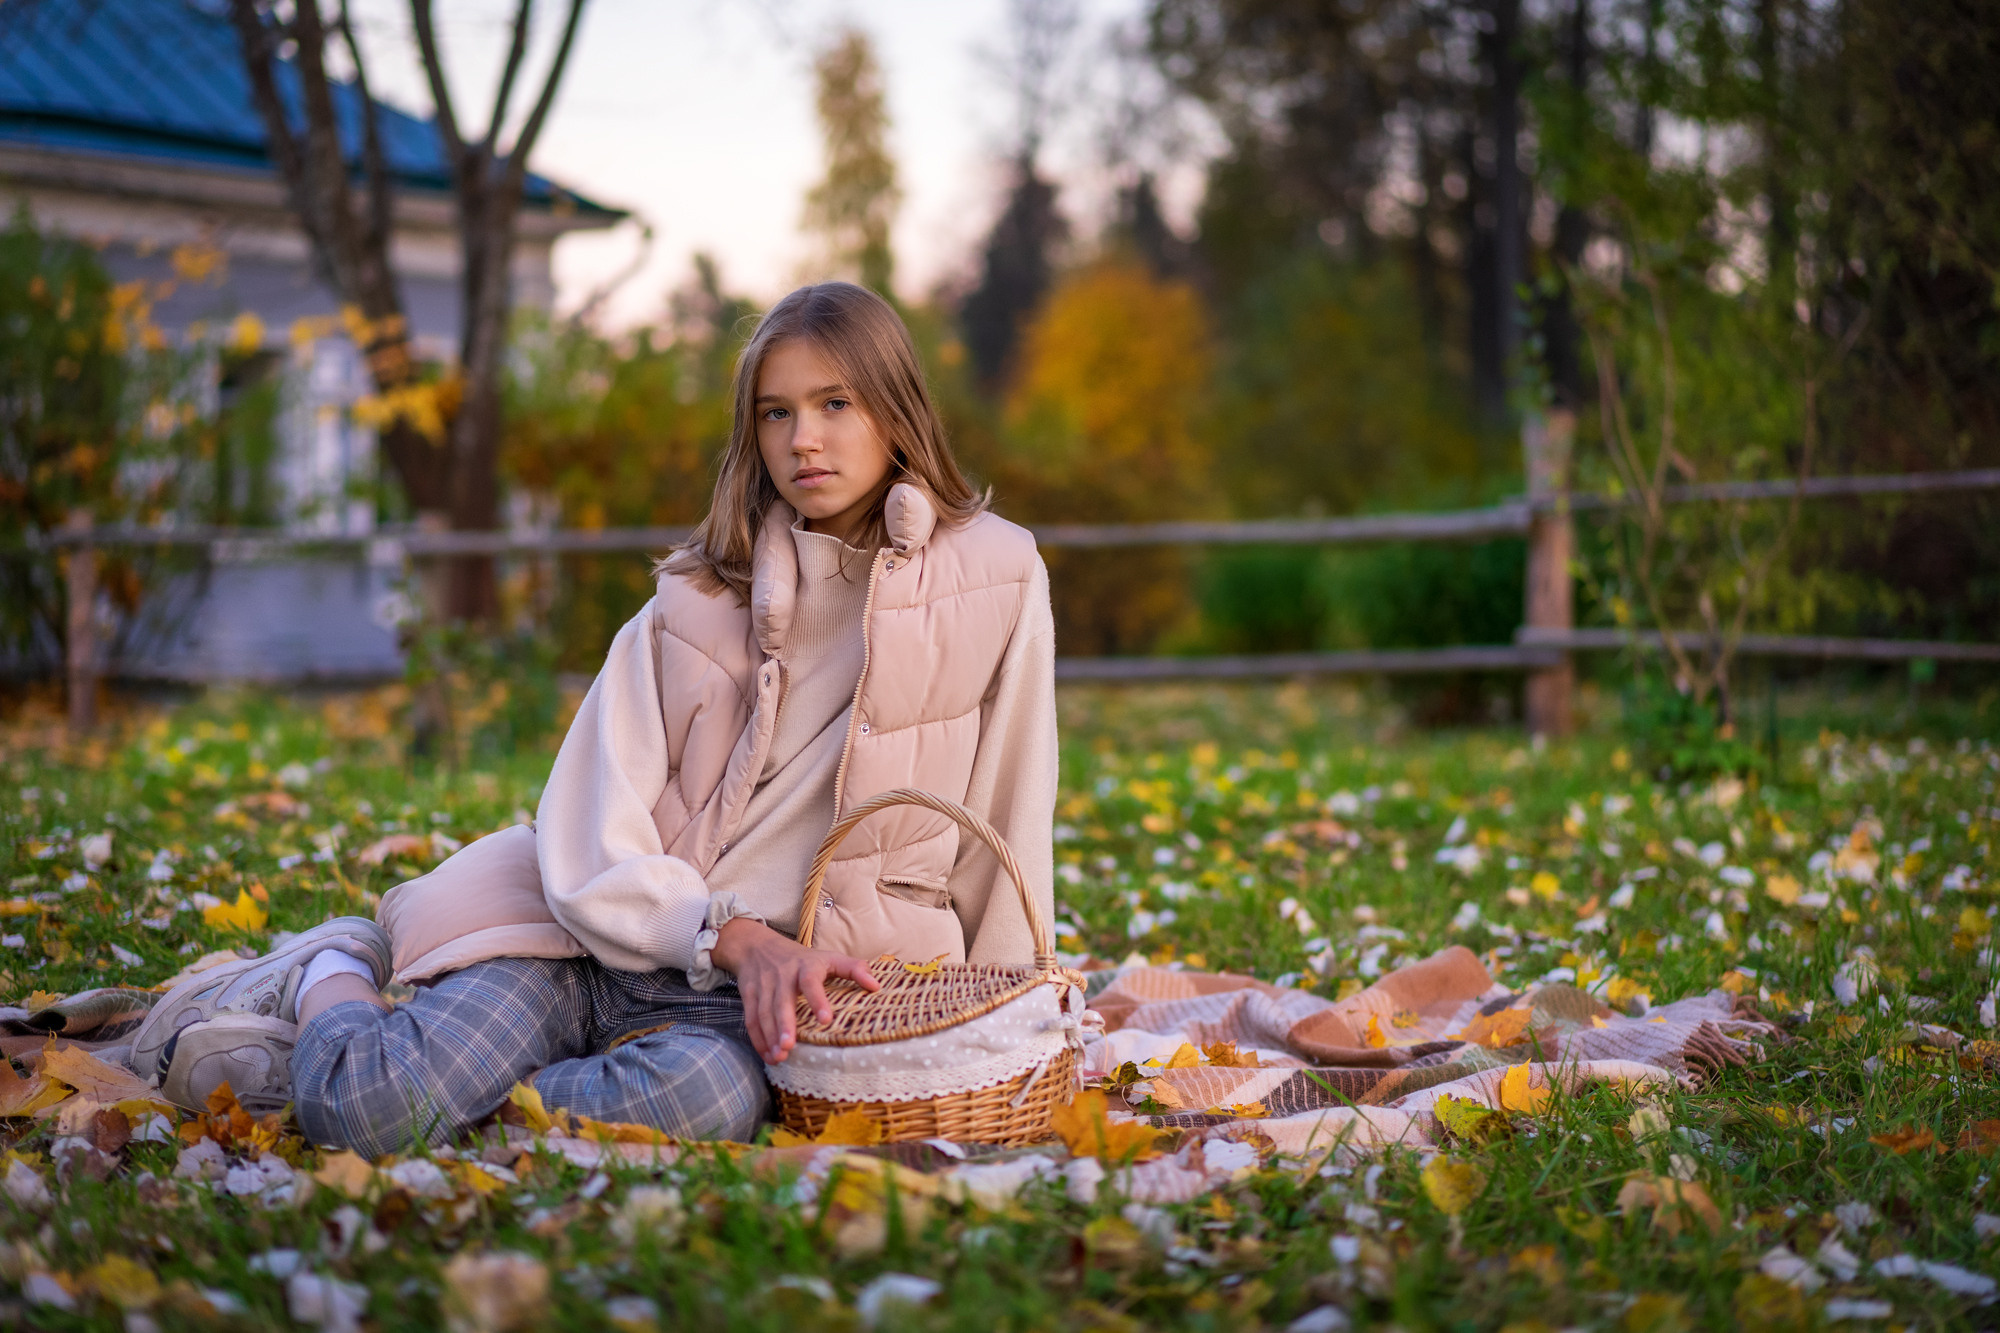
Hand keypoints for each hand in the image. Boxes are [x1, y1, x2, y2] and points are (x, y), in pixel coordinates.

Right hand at [710, 916, 877, 1062]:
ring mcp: (763, 985)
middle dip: (784, 1023)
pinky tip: (768, 1055)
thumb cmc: (801, 957)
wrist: (757, 945)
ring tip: (779, 1056)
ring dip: (770, 1035)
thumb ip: (854, 969)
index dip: (817, 999)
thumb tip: (877, 986)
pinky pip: (751, 1018)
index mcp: (805, 965)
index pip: (811, 981)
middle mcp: (782, 975)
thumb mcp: (829, 957)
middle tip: (789, 1046)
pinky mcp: (748, 994)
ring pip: (764, 1012)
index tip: (826, 1020)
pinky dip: (758, 1038)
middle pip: (782, 1000)